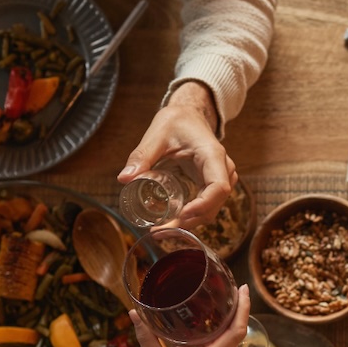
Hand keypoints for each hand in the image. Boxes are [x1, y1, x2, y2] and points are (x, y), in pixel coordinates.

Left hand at [118, 81, 236, 229]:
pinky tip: (171, 222)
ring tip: (162, 230)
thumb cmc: (177, 121)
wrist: (190, 115)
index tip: (181, 216)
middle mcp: (223, 170)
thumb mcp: (157, 134)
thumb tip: (124, 178)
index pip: (219, 187)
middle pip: (214, 204)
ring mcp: (221, 178)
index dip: (203, 206)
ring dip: (190, 223)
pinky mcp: (212, 185)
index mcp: (212, 155)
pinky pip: (207, 205)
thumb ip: (141, 156)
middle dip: (190, 221)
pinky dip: (191, 216)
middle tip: (160, 231)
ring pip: (212, 209)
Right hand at [131, 284, 250, 346]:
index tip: (242, 288)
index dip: (243, 306)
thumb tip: (134, 315)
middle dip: (236, 309)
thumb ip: (147, 339)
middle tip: (228, 290)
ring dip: (226, 324)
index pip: (238, 326)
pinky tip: (201, 336)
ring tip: (215, 308)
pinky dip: (218, 339)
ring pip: (231, 341)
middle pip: (237, 330)